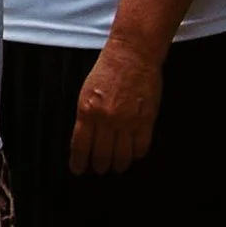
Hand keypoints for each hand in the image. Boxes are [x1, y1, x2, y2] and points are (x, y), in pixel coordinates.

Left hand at [69, 38, 163, 174]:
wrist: (131, 55)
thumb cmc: (106, 71)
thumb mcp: (85, 93)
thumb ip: (86, 116)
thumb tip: (86, 139)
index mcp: (87, 111)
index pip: (80, 146)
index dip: (79, 162)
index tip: (78, 171)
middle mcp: (106, 119)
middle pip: (102, 154)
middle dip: (100, 166)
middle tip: (100, 171)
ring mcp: (128, 121)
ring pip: (123, 154)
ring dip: (119, 164)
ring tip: (117, 167)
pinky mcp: (146, 119)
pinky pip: (142, 146)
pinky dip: (137, 154)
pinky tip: (134, 156)